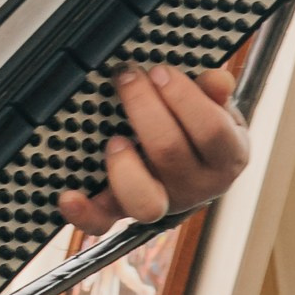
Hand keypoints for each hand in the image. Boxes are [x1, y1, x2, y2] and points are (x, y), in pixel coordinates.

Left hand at [59, 62, 248, 239]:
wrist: (191, 172)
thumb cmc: (199, 132)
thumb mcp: (217, 109)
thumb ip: (214, 93)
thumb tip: (215, 80)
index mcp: (226, 158)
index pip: (211, 131)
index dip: (183, 98)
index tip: (159, 71)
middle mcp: (196, 187)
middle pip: (169, 153)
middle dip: (143, 107)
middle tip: (127, 77)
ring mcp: (159, 203)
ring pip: (144, 201)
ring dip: (124, 165)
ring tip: (114, 138)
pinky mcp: (122, 212)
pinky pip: (103, 223)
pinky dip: (84, 213)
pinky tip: (69, 195)